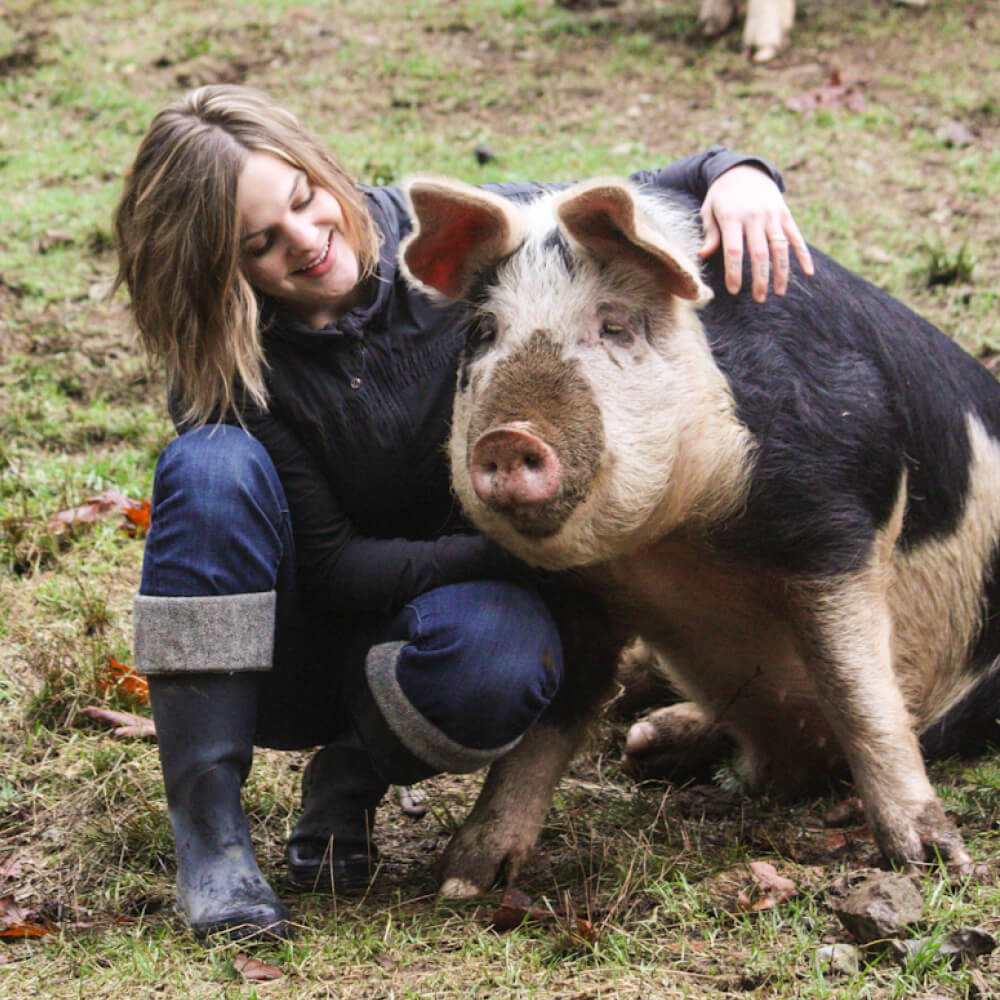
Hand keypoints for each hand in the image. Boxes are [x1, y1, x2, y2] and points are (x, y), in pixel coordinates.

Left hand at [700, 165, 813, 300]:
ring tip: (779, 292)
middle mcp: (754, 216)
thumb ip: (710, 233)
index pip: (734, 250)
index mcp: (732, 217)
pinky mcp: (785, 214)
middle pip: (759, 253)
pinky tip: (808, 272)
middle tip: (759, 299)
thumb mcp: (709, 210)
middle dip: (760, 279)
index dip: (735, 272)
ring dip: (782, 272)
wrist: (744, 169)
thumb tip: (704, 255)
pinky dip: (804, 255)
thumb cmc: (722, 196)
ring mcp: (773, 215)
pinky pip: (796, 237)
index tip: (734, 290)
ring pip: (780, 248)